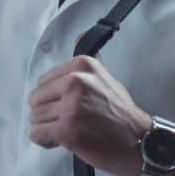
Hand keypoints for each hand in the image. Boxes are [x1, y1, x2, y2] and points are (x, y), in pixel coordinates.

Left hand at [27, 51, 152, 175]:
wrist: (139, 141)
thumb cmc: (121, 113)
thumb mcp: (106, 77)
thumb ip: (89, 62)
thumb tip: (80, 34)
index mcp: (83, 65)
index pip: (44, 81)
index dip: (53, 98)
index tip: (69, 105)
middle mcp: (76, 81)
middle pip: (36, 100)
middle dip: (48, 113)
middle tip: (70, 121)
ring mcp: (71, 106)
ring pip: (35, 118)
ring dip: (47, 128)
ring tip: (70, 131)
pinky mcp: (66, 130)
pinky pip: (36, 134)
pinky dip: (46, 141)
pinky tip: (64, 141)